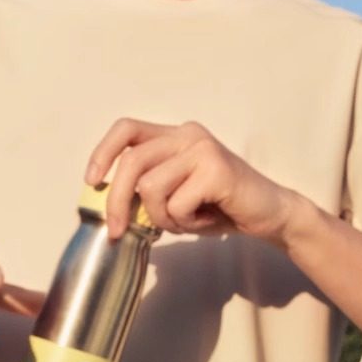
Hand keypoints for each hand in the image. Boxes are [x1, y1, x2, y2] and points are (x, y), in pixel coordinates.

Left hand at [86, 119, 297, 245]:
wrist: (270, 213)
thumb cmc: (221, 206)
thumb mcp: (177, 194)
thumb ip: (148, 189)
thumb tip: (109, 206)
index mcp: (176, 135)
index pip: (127, 128)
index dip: (103, 152)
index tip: (92, 181)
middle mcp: (188, 134)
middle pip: (132, 163)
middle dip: (117, 202)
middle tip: (117, 233)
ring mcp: (202, 149)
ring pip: (151, 189)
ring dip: (162, 218)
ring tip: (187, 221)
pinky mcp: (216, 169)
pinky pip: (177, 205)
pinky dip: (186, 224)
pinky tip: (207, 220)